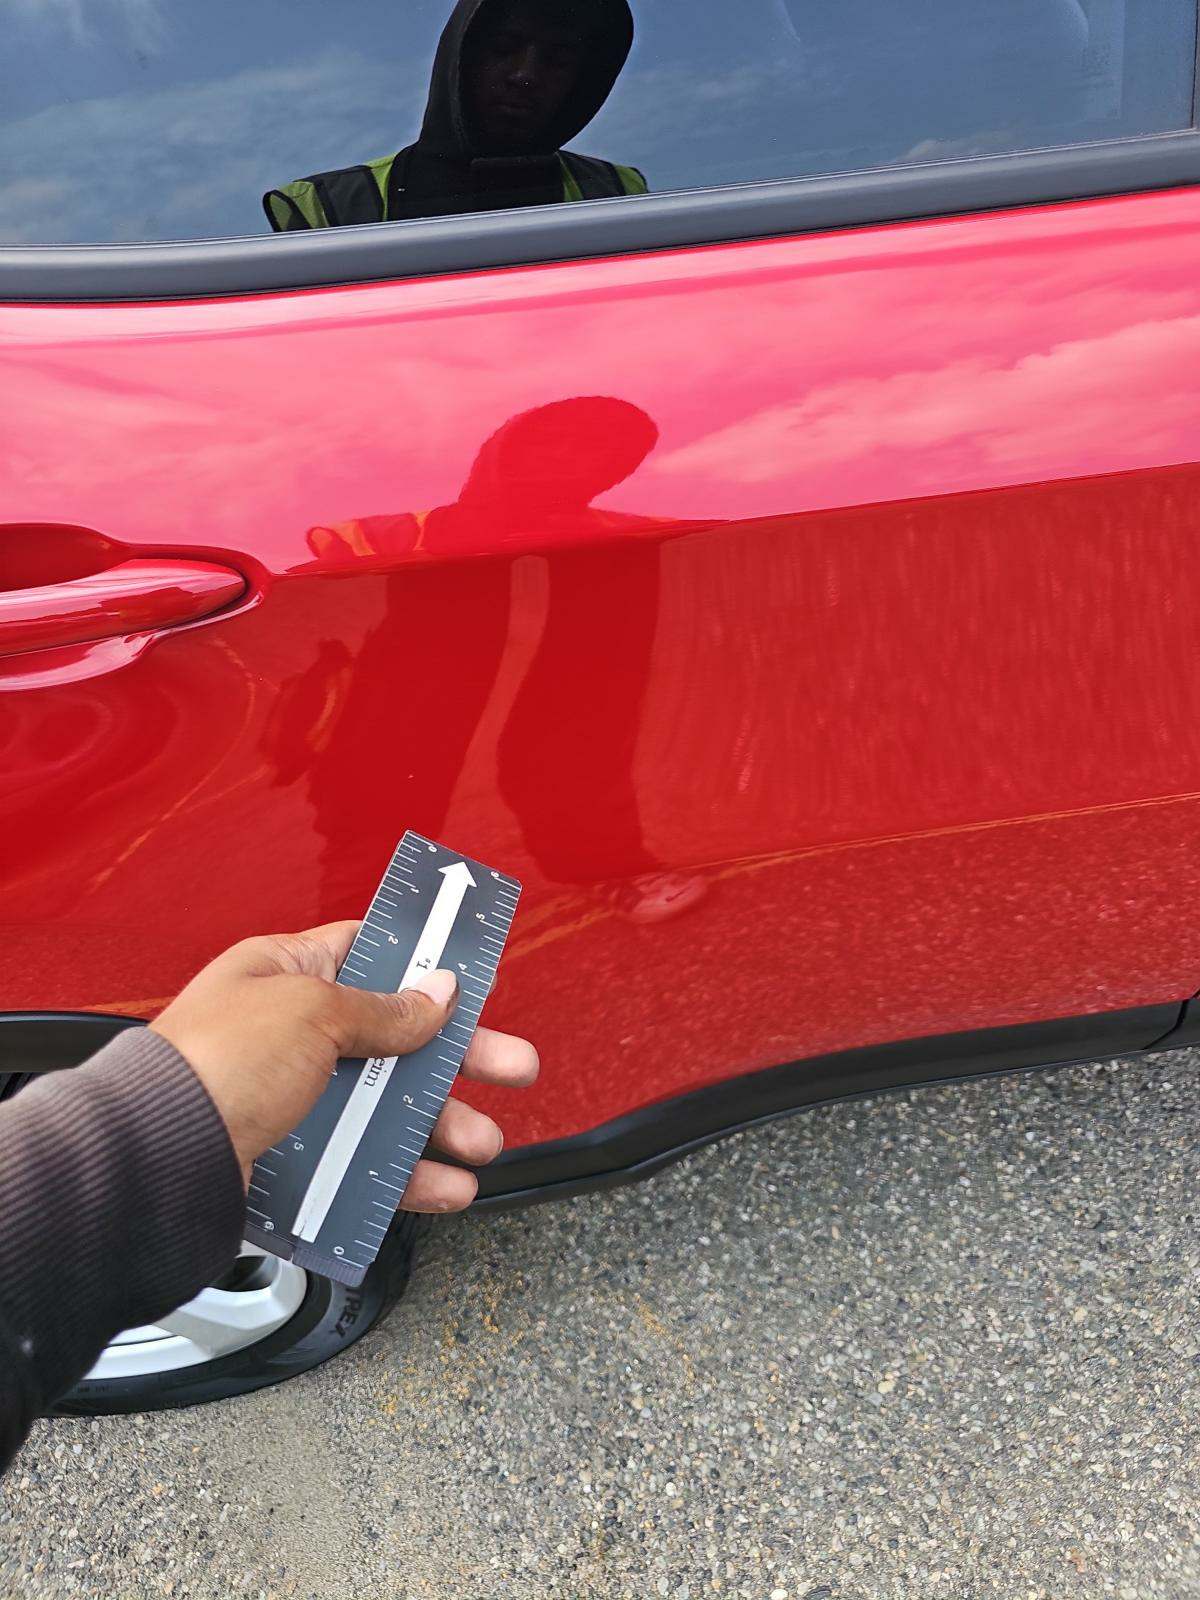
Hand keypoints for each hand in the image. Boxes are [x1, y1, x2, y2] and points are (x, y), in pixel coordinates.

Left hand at [150, 921, 537, 1208]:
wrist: (152, 1161)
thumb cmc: (212, 1063)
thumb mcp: (314, 1012)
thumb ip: (385, 1009)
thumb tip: (437, 995)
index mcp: (286, 974)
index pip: (371, 954)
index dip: (427, 966)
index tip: (476, 979)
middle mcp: (290, 1034)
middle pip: (396, 1040)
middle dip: (459, 1057)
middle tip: (513, 1067)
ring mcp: (291, 1099)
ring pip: (386, 1109)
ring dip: (441, 1125)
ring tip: (482, 1142)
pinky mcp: (291, 1160)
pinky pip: (364, 1166)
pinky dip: (407, 1177)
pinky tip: (445, 1186)